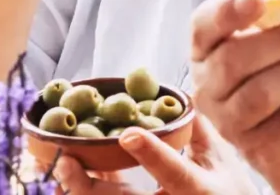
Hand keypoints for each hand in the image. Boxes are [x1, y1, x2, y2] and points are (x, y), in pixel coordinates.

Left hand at [53, 116, 258, 193]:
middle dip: (89, 187)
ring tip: (59, 168)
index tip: (128, 134)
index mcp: (198, 191)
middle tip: (65, 161)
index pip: (174, 172)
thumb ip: (197, 128)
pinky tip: (67, 178)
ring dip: (80, 191)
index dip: (151, 153)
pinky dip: (85, 191)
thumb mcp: (221, 162)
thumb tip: (179, 94)